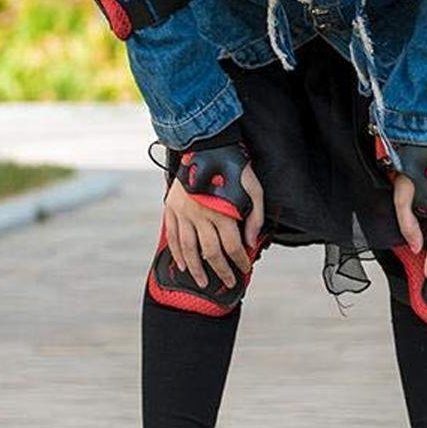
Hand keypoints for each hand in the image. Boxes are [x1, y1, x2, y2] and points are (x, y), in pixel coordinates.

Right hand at [164, 164, 263, 288]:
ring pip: (189, 249)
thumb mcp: (254, 188)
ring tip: (203, 283)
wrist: (205, 145)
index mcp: (222, 211)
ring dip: (196, 269)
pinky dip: (177, 253)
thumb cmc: (233, 167)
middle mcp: (201, 214)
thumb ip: (255, 216)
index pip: (232, 245)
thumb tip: (251, 241)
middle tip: (229, 283)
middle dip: (222, 271)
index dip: (240, 260)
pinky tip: (182, 266)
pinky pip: (172, 236)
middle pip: (211, 252)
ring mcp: (184, 212)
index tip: (245, 269)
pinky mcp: (171, 208)